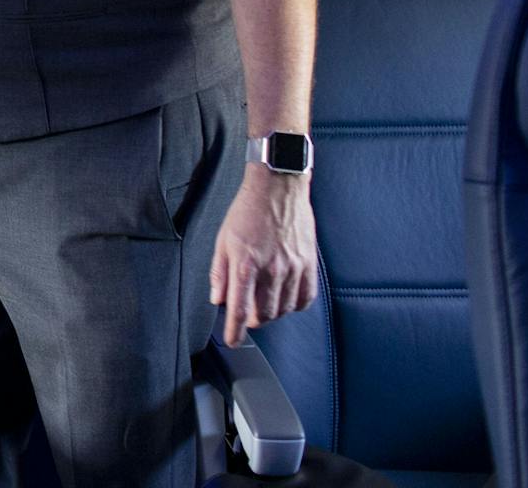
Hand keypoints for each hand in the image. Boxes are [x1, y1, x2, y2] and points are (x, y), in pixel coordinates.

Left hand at [209, 169, 316, 346]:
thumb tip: (218, 298)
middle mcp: (271, 269)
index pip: (239, 308)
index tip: (233, 340)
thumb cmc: (248, 210)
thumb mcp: (223, 239)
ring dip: (272, 313)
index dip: (234, 331)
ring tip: (264, 303)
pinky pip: (305, 299)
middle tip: (247, 313)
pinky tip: (286, 299)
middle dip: (252, 320)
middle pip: (263, 314)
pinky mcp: (309, 264)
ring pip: (284, 310)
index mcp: (245, 263)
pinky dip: (294, 306)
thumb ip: (219, 272)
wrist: (278, 187)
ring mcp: (293, 268)